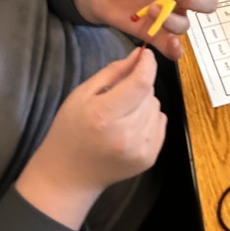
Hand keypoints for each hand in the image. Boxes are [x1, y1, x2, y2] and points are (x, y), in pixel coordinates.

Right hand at [15, 48, 165, 228]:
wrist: (69, 176)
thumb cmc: (70, 132)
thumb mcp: (81, 95)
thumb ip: (112, 72)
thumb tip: (139, 55)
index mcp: (104, 116)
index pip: (140, 83)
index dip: (147, 64)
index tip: (146, 54)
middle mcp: (126, 135)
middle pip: (150, 94)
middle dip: (139, 86)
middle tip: (118, 96)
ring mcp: (140, 149)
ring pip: (157, 107)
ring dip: (144, 104)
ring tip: (122, 114)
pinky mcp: (149, 158)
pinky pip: (161, 123)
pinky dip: (149, 119)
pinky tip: (130, 127)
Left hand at [73, 0, 217, 59]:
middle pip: (206, 3)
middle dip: (199, 3)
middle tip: (179, 0)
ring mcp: (168, 15)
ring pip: (186, 24)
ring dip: (174, 21)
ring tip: (152, 11)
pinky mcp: (155, 32)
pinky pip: (171, 45)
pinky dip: (175, 49)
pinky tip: (171, 46)